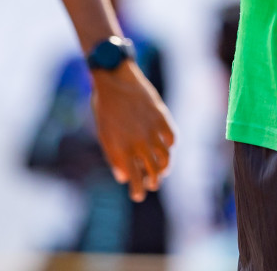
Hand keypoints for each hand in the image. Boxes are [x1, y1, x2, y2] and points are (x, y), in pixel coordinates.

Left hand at [90, 61, 176, 201]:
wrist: (114, 80)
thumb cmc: (104, 108)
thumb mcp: (104, 135)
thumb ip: (113, 157)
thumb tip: (123, 176)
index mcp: (122, 150)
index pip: (135, 180)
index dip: (138, 191)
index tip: (138, 195)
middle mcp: (140, 143)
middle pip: (153, 172)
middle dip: (153, 182)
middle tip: (152, 185)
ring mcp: (152, 131)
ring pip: (165, 157)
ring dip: (165, 167)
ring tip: (162, 171)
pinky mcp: (162, 118)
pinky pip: (172, 138)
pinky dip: (171, 146)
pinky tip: (166, 148)